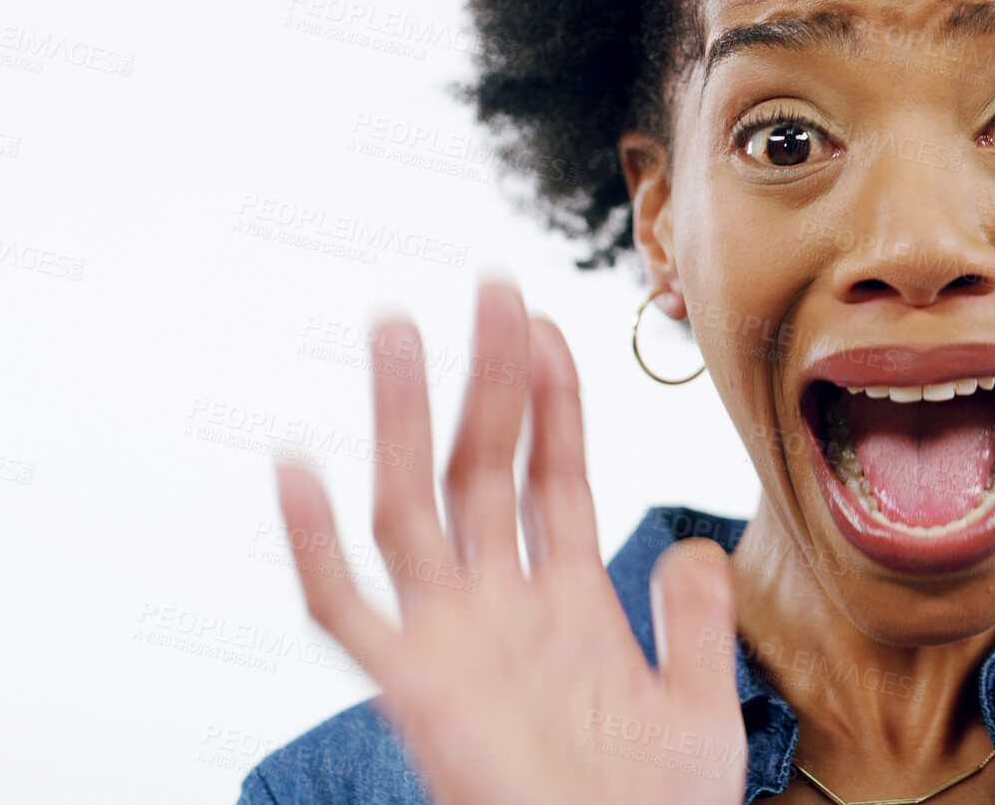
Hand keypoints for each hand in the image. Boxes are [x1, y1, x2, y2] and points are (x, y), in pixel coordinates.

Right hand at [270, 281, 746, 804]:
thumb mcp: (697, 704)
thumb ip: (693, 620)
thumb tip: (690, 544)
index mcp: (568, 600)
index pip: (552, 472)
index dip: (551, 399)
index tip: (548, 327)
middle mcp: (501, 605)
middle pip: (484, 466)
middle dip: (487, 379)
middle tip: (490, 289)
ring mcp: (450, 641)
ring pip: (413, 507)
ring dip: (405, 421)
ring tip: (398, 331)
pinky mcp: (412, 690)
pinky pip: (344, 611)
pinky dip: (313, 545)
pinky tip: (296, 469)